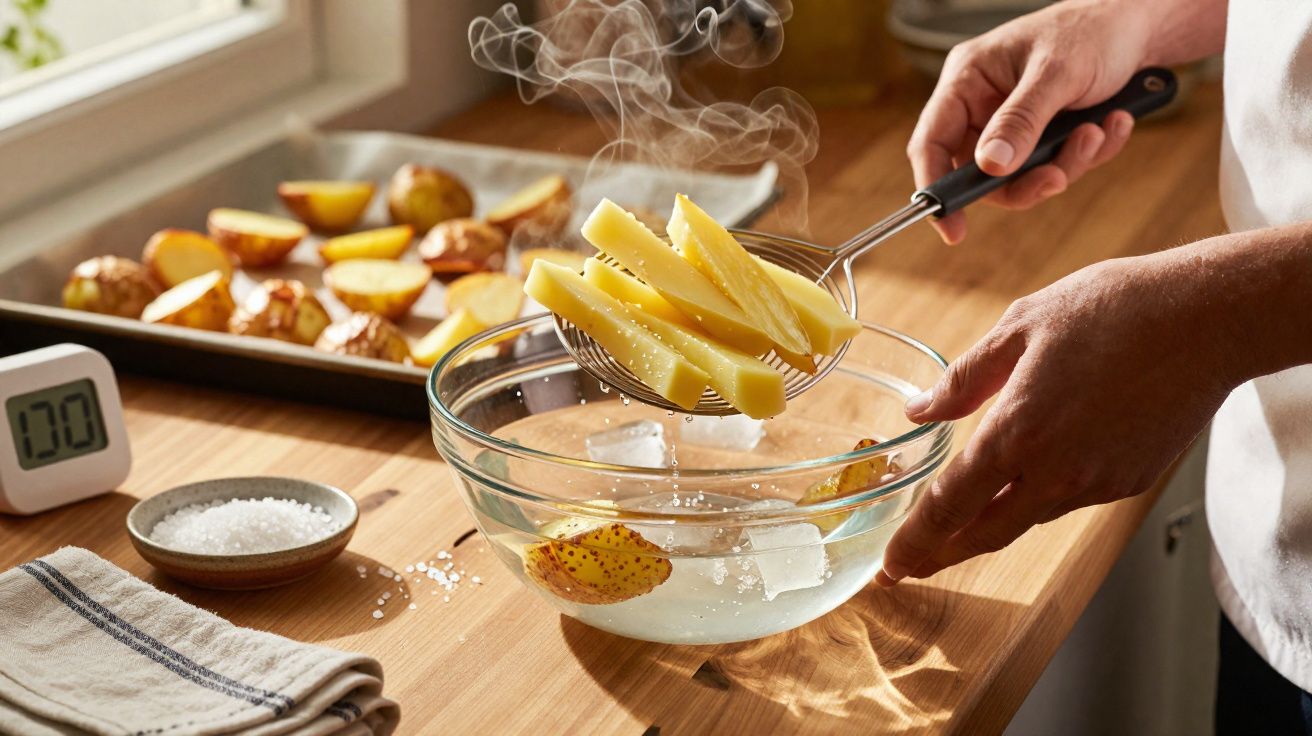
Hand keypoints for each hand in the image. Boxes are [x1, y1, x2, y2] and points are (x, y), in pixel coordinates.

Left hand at [877, 246, 1251, 583]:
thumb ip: (963, 379)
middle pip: (984, 534)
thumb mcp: (1019, 326)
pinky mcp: (1128, 481)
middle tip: (908, 566)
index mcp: (1016, 432)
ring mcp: (1096, 482)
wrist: (1208, 320)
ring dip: (987, 527)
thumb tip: (919, 410)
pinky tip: (1027, 480)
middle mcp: (1055, 472)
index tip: (890, 564)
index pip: (949, 506)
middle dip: (939, 555)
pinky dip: (1037, 498)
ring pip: (1026, 518)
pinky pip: (1068, 500)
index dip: (914, 541)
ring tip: (956, 526)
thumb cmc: (1112, 310)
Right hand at [908, 0, 1152, 243]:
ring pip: (1022, 176)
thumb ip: (1021, 120)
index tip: (953, 229)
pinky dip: (1089, 153)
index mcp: (967, 80)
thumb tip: (989, 167)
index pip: (932, 141)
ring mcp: (1014, 123)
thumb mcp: (1057, 74)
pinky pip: (1055, 166)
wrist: (1141, 25)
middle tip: (1058, 177)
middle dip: (1026, 180)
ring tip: (1099, 131)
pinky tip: (1112, 123)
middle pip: (980, 171)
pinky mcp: (1045, 135)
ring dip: (1067, 164)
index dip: (936, 187)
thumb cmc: (1092, 31)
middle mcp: (983, 105)